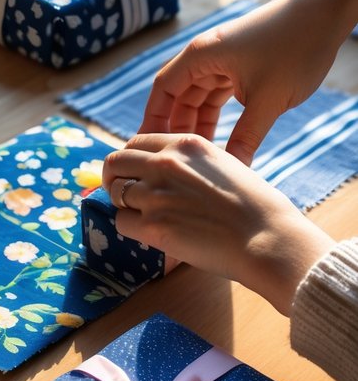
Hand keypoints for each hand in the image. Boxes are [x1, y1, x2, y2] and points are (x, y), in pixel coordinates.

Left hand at [103, 134, 333, 314]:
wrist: (268, 238)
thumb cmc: (257, 207)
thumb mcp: (224, 165)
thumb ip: (191, 166)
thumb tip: (169, 175)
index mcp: (185, 144)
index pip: (136, 142)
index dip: (131, 159)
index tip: (134, 173)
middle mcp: (165, 163)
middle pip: (114, 162)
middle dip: (112, 178)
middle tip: (120, 193)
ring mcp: (155, 194)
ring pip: (115, 194)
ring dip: (125, 206)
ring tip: (144, 218)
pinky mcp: (153, 225)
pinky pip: (121, 222)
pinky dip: (131, 229)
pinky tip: (151, 234)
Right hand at [139, 0, 357, 163]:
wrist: (325, 14)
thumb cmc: (295, 47)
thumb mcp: (268, 100)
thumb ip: (246, 137)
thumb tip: (231, 171)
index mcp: (201, 56)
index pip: (163, 90)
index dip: (152, 120)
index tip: (146, 149)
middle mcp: (205, 57)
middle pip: (178, 97)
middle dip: (174, 129)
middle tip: (171, 164)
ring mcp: (222, 61)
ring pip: (198, 98)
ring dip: (196, 125)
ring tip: (192, 159)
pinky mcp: (240, 66)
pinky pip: (217, 96)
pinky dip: (214, 117)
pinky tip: (216, 141)